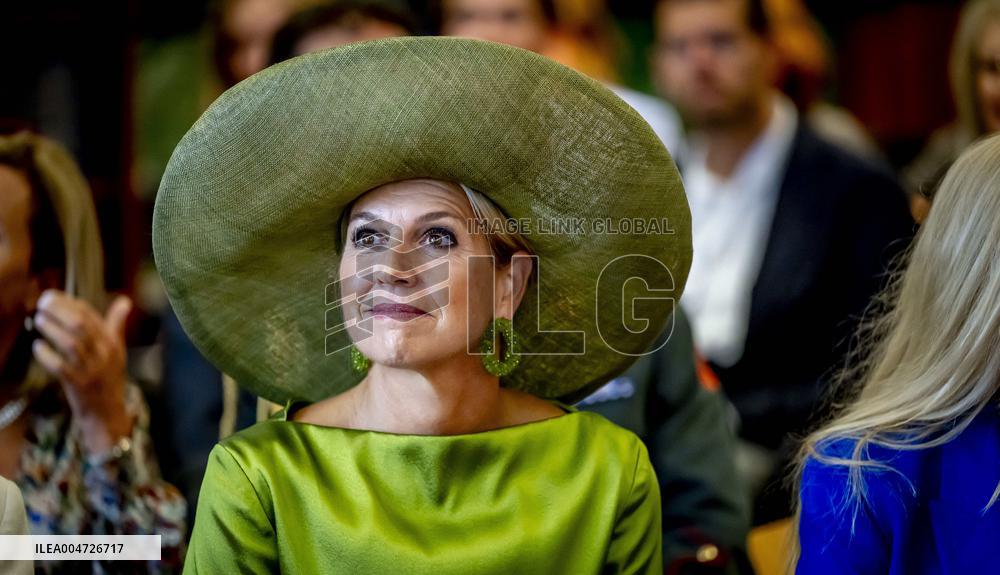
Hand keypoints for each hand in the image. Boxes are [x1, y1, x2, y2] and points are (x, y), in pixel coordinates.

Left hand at [31, 289, 133, 455]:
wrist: (107, 413)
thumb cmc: (109, 378)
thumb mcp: (117, 350)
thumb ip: (116, 325)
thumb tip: (125, 301)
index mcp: (112, 342)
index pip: (91, 315)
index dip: (70, 302)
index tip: (53, 296)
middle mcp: (103, 354)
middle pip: (80, 325)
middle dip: (59, 310)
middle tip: (43, 302)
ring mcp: (90, 369)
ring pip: (70, 343)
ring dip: (52, 329)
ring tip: (38, 319)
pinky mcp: (77, 384)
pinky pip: (59, 366)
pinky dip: (46, 355)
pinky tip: (38, 347)